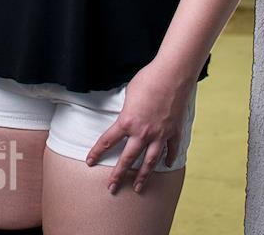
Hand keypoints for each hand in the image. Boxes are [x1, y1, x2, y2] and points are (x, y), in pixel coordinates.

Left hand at [85, 60, 193, 193]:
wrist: (172, 75)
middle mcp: (143, 132)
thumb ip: (127, 109)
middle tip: (112, 187)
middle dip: (119, 175)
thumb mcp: (129, 93)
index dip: (97, 152)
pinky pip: (171, 149)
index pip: (107, 141)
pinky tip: (166, 165)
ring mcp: (160, 134)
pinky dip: (169, 158)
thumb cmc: (148, 79)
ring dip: (143, 176)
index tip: (90, 162)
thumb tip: (127, 115)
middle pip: (128, 159)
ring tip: (138, 187)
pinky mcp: (174, 131)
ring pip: (150, 161)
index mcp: (127, 122)